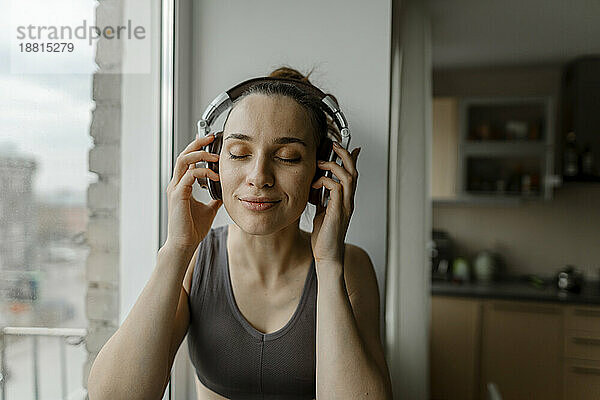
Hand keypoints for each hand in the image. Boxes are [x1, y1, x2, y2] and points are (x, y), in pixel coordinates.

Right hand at [165, 134, 221, 250]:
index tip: (210, 141)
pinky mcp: (178, 195)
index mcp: (182, 185)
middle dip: (197, 144)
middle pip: (184, 155)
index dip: (197, 148)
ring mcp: (176, 188)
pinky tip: (215, 176)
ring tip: (214, 156)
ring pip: (183, 161)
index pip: (188, 160)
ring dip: (200, 155)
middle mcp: (177, 184)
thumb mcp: (209, 208)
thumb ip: (214, 197)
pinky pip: (190, 175)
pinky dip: (203, 172)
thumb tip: (225, 190)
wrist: (185, 243)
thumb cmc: (193, 228)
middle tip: (211, 138)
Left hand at [310, 143, 360, 266]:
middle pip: (353, 171)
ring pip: (348, 177)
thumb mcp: (322, 211)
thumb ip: (323, 198)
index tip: (346, 145)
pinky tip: (315, 184)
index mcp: (346, 200)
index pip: (353, 174)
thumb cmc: (324, 236)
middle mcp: (349, 201)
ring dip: (334, 166)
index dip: (351, 158)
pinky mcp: (338, 211)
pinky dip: (325, 181)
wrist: (327, 256)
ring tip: (321, 163)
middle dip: (344, 155)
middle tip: (334, 145)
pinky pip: (336, 188)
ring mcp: (345, 206)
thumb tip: (319, 185)